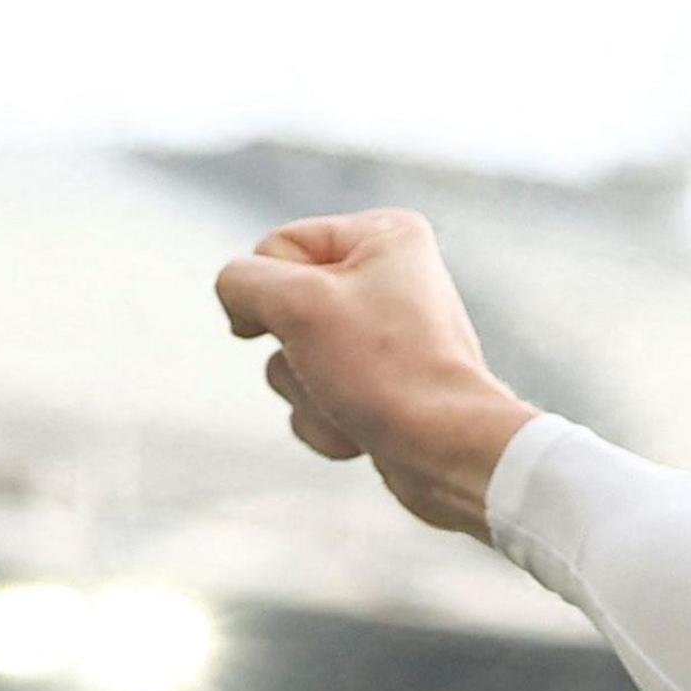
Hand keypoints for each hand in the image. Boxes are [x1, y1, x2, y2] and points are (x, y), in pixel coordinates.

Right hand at [212, 210, 537, 535]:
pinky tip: (362, 434)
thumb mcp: (294, 303)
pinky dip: (326, 422)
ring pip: (290, 359)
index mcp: (385, 236)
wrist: (449, 453)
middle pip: (281, 308)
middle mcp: (390, 280)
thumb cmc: (385, 369)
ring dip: (308, 394)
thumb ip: (240, 281)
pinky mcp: (380, 388)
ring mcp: (384, 339)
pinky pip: (315, 398)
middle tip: (344, 365)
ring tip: (356, 402)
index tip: (310, 324)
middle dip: (294, 352)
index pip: (275, 248)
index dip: (272, 293)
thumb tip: (246, 314)